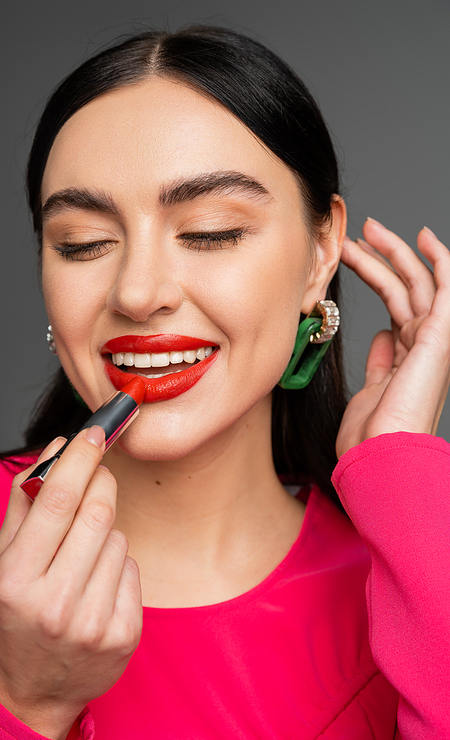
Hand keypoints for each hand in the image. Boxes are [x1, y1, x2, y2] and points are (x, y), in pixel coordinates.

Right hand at [0, 426, 141, 739]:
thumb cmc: (15, 618)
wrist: (33, 691)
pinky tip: (98, 583)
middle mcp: (56, 603)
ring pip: (118, 538)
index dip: (81, 458)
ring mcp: (94, 622)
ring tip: (82, 556)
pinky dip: (118, 563)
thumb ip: (25, 503)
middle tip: (98, 475)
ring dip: (105, 531)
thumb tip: (55, 450)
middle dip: (102, 483)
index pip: (58, 500)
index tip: (96, 431)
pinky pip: (132, 567)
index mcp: (17, 580)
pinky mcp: (124, 634)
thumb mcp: (2, 562)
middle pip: (98, 513)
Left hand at [336, 218, 449, 457]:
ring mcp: (434, 339)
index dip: (376, 276)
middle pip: (402, 288)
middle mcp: (424, 345)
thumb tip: (383, 335)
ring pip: (414, 282)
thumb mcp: (371, 388)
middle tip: (357, 234)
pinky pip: (445, 287)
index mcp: (408, 356)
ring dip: (393, 252)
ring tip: (367, 229)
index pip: (395, 305)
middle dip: (381, 257)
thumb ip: (381, 360)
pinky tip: (424, 236)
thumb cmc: (371, 434)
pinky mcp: (439, 335)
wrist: (381, 453)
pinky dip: (439, 259)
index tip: (354, 256)